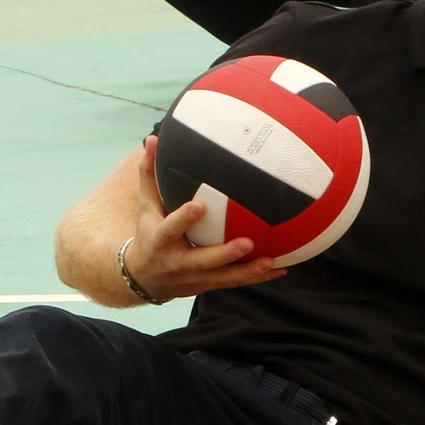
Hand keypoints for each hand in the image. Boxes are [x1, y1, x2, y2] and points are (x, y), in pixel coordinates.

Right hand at [122, 137, 286, 300]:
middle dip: (225, 253)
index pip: (171, 228)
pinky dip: (257, 277)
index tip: (199, 205)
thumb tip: (153, 139)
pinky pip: (235, 281)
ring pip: (224, 277)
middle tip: (248, 242)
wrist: (145, 278)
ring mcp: (196, 277)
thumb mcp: (145, 207)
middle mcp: (179, 262)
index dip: (184, 218)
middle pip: (204, 260)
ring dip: (248, 271)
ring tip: (271, 261)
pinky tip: (280, 268)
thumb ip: (150, 174)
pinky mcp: (209, 285)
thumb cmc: (149, 233)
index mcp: (161, 240)